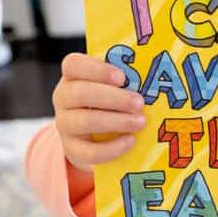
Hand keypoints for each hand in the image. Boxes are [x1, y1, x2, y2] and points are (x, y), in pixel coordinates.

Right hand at [52, 53, 145, 170]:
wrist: (98, 137)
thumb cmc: (112, 103)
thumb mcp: (115, 87)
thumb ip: (127, 79)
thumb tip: (154, 77)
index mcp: (73, 76)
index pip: (73, 65)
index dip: (97, 70)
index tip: (122, 77)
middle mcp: (64, 98)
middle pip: (79, 93)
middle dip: (113, 98)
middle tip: (139, 102)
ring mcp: (65, 124)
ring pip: (83, 121)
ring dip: (115, 121)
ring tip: (140, 122)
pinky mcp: (72, 150)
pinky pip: (89, 151)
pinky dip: (112, 148)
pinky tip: (130, 141)